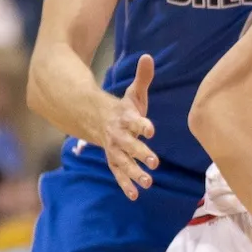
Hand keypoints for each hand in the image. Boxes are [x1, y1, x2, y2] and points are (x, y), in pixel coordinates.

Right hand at [104, 54, 157, 199]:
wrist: (96, 121)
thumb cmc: (122, 108)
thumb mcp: (132, 93)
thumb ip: (143, 77)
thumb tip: (149, 56)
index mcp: (124, 117)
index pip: (134, 120)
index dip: (142, 124)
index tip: (151, 128)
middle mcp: (118, 135)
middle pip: (129, 145)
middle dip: (141, 153)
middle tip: (154, 161)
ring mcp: (114, 150)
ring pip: (124, 162)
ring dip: (135, 173)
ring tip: (148, 183)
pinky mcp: (114, 160)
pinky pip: (118, 174)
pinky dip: (126, 185)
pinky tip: (136, 195)